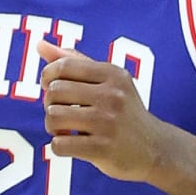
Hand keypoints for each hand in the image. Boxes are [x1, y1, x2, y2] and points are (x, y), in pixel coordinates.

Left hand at [37, 41, 167, 182]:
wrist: (155, 149)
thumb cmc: (124, 112)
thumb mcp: (108, 82)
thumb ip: (75, 62)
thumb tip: (40, 45)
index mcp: (113, 75)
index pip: (64, 66)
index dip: (48, 77)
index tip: (52, 88)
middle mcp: (112, 96)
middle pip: (55, 92)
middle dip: (50, 104)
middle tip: (62, 112)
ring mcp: (108, 123)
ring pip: (53, 117)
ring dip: (52, 126)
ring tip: (65, 129)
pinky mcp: (102, 149)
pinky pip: (59, 144)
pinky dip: (59, 146)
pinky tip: (72, 145)